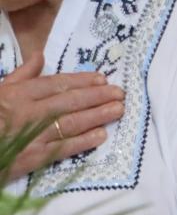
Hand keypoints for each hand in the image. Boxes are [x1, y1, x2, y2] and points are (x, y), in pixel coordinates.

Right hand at [0, 59, 123, 179]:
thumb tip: (40, 55)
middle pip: (69, 101)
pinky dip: (84, 141)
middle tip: (120, 93)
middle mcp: (28, 112)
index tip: (102, 78)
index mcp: (18, 94)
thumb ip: (21, 75)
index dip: (81, 80)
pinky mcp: (33, 158)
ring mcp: (32, 136)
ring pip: (71, 122)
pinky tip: (102, 135)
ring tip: (118, 109)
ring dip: (98, 115)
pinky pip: (63, 147)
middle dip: (97, 96)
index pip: (56, 84)